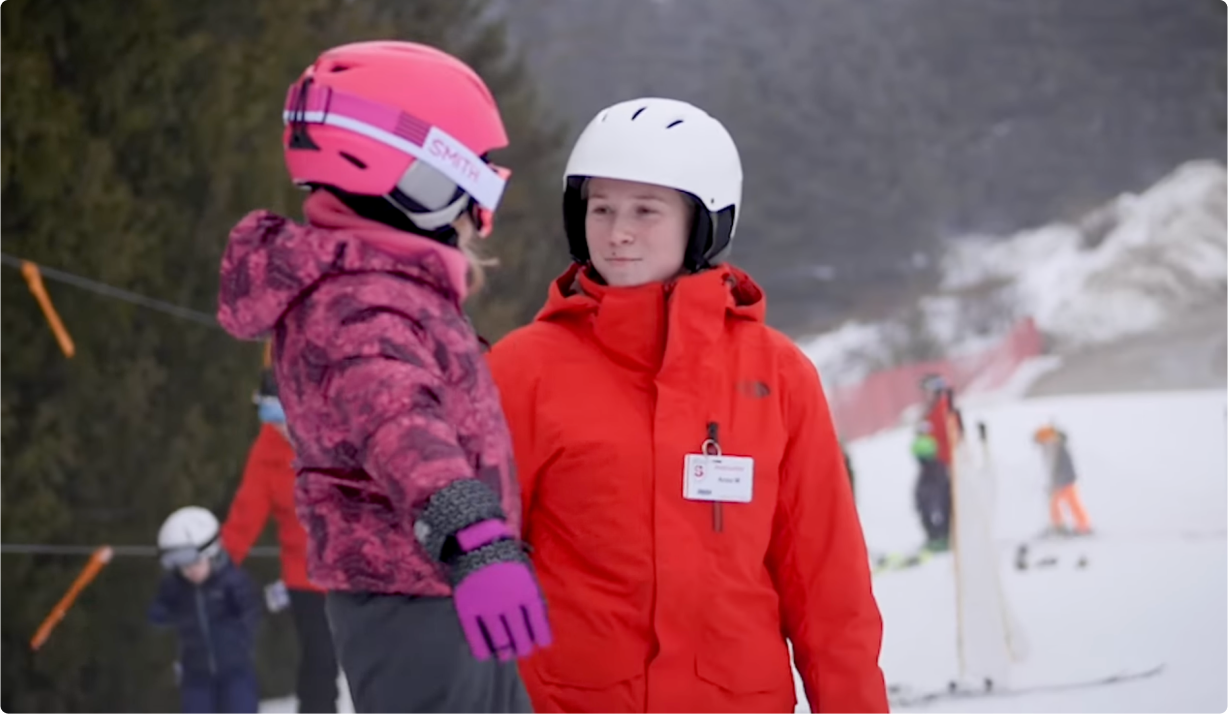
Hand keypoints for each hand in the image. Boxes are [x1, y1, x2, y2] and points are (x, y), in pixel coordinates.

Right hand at [450, 520, 551, 660]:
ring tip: (506, 654)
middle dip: (523, 647)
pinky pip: (475, 636)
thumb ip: (532, 597)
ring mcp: (487, 607)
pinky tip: (485, 655)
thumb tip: (539, 624)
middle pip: (520, 636)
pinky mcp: (468, 609)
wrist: (477, 542)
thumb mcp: (526, 573)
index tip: (543, 644)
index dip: (542, 636)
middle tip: (522, 650)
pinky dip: (482, 649)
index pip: (538, 622)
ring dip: (505, 651)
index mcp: (527, 591)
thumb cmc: (506, 558)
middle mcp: (509, 602)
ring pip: (500, 640)